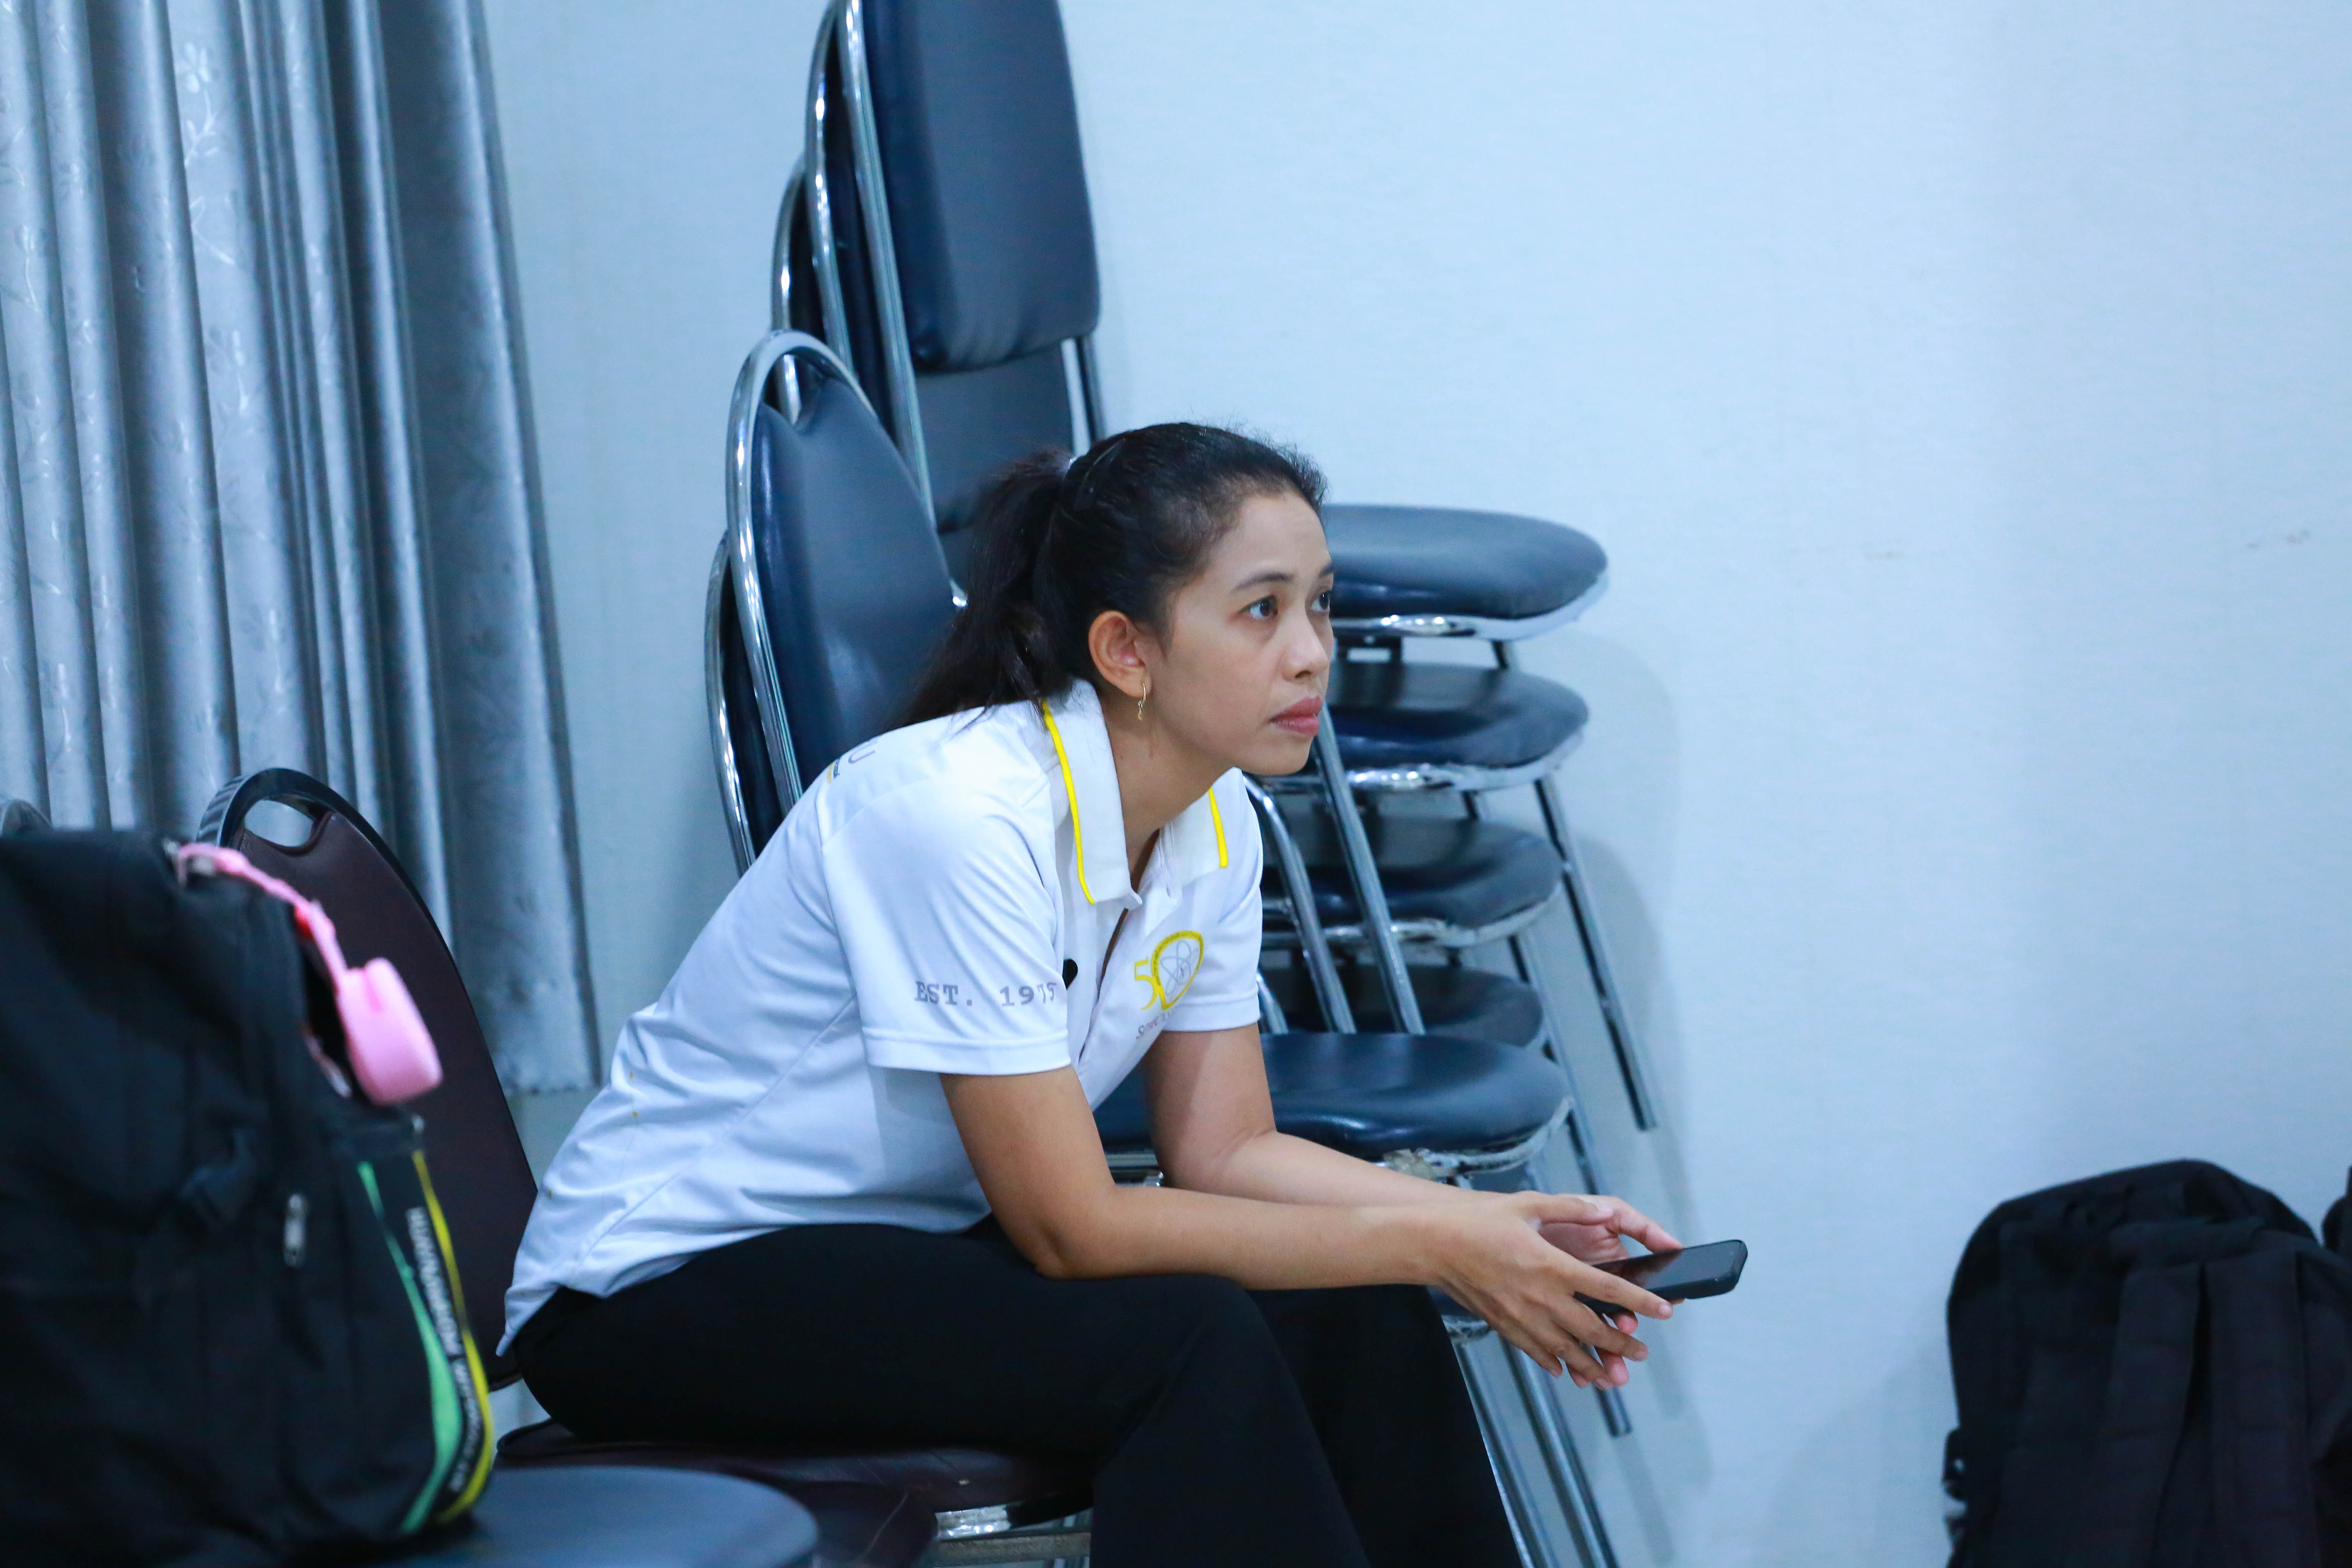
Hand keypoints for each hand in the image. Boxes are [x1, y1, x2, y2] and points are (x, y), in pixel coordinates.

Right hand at [1422, 1192, 1674, 1387]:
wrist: (1433, 1245)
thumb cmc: (1479, 1222)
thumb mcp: (1528, 1204)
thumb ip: (1570, 1208)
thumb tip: (1601, 1210)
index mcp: (1552, 1265)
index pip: (1607, 1288)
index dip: (1639, 1301)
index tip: (1664, 1311)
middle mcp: (1541, 1296)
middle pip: (1592, 1328)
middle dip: (1622, 1343)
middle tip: (1642, 1351)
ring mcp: (1522, 1316)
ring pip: (1566, 1350)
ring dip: (1594, 1365)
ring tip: (1614, 1376)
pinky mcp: (1504, 1325)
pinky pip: (1536, 1352)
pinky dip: (1555, 1364)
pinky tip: (1567, 1372)